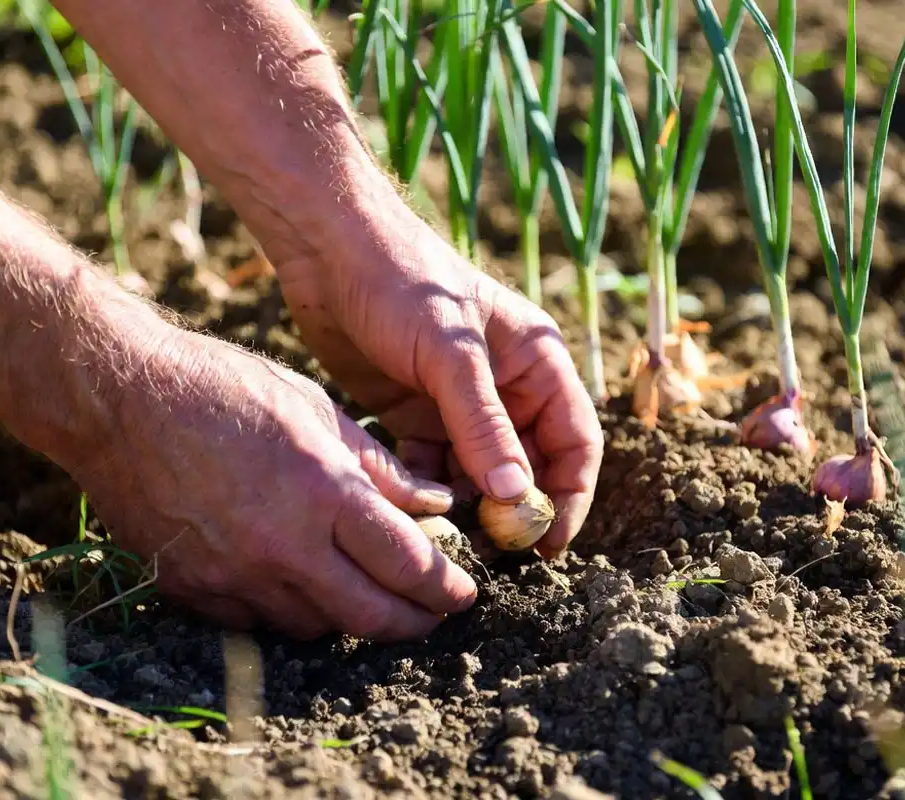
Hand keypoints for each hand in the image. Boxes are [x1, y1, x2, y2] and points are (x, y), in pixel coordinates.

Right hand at [67, 325, 477, 640]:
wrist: (118, 399)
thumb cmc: (225, 388)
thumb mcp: (317, 410)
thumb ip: (380, 467)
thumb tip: (435, 505)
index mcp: (323, 491)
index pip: (406, 563)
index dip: (445, 587)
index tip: (464, 592)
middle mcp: (282, 544)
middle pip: (369, 614)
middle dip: (413, 622)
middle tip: (433, 614)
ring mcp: (234, 573)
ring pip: (316, 625)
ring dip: (352, 616)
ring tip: (368, 590)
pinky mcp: (194, 588)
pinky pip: (259, 622)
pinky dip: (291, 610)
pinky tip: (302, 584)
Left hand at [265, 205, 603, 557]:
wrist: (328, 250)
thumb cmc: (403, 282)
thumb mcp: (450, 355)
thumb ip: (484, 425)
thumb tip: (517, 495)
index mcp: (537, 362)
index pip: (575, 442)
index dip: (568, 496)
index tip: (546, 545)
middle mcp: (507, 387)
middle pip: (529, 465)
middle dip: (514, 509)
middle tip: (491, 552)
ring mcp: (460, 403)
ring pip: (480, 473)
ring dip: (468, 505)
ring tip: (447, 535)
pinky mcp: (417, 413)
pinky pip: (435, 467)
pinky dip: (428, 490)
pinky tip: (411, 508)